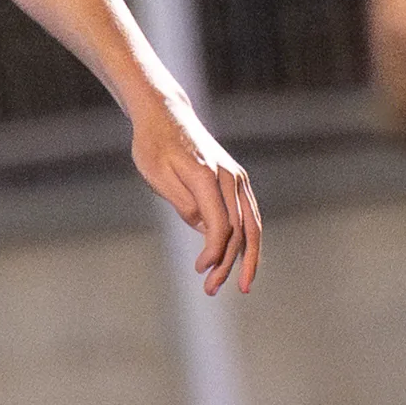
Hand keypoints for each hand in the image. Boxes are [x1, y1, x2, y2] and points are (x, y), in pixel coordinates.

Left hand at [131, 91, 261, 294]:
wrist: (167, 116)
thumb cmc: (154, 146)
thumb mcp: (157, 176)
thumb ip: (182, 203)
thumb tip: (204, 230)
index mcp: (207, 176)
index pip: (220, 224)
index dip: (214, 252)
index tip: (200, 269)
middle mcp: (230, 177)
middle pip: (240, 229)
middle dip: (231, 263)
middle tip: (213, 289)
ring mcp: (237, 179)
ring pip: (251, 225)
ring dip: (245, 257)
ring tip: (239, 285)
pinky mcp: (236, 182)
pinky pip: (248, 216)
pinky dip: (248, 241)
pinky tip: (242, 261)